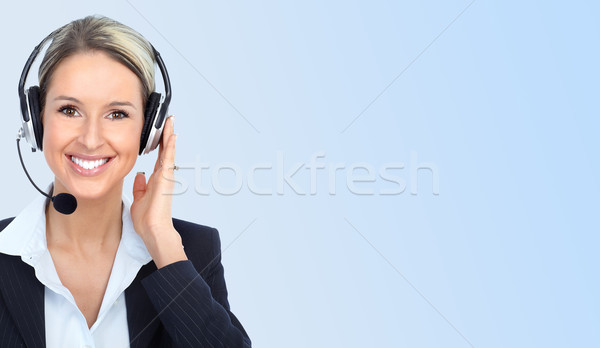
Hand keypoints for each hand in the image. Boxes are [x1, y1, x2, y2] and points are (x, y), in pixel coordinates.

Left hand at [131, 115, 186, 266]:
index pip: (159, 158)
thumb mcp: (138, 199)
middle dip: (166, 135)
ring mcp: (166, 176)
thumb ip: (140, 187)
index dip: (160, 144)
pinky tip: (171, 135)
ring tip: (170, 122)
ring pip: (168, 151)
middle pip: (165, 151)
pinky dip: (170, 146)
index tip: (161, 133)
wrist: (153, 230)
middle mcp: (163, 176)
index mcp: (156, 180)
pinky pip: (168, 158)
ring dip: (169, 136)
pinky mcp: (166, 178)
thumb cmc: (147, 220)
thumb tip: (139, 176)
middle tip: (169, 121)